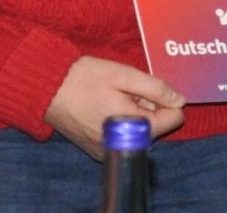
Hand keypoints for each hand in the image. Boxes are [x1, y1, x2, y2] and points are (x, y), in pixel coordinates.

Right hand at [44, 56, 184, 158]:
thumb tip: (180, 100)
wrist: (46, 89)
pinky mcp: (97, 148)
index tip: (145, 88)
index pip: (173, 119)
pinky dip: (120, 120)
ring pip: (138, 130)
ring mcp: (108, 150)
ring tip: (112, 96)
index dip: (165, 99)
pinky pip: (121, 135)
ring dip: (133, 112)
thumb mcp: (125, 75)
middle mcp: (122, 146)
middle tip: (125, 90)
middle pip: (155, 125)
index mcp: (133, 128)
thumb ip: (156, 88)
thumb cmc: (85, 79)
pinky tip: (104, 105)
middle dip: (147, 106)